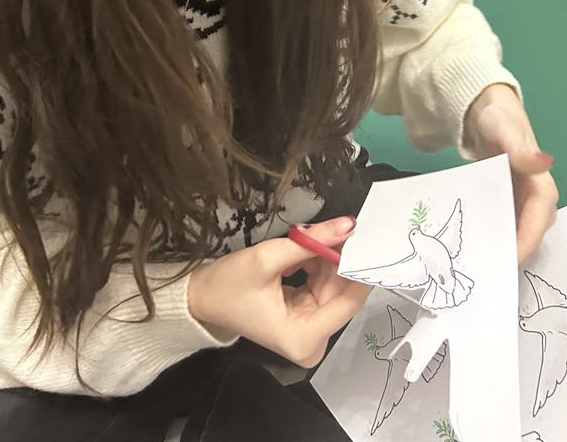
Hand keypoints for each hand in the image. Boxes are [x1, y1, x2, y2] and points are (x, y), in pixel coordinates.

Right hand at [187, 216, 370, 366]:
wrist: (201, 299)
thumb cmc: (229, 284)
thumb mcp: (268, 258)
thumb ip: (312, 241)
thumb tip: (348, 224)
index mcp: (304, 338)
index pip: (349, 301)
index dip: (358, 267)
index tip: (365, 236)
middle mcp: (312, 342)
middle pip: (342, 293)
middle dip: (340, 258)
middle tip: (337, 226)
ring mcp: (310, 333)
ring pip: (334, 286)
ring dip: (327, 258)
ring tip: (311, 236)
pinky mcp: (305, 321)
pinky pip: (323, 288)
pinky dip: (318, 265)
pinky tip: (305, 250)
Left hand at [463, 84, 557, 263]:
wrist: (488, 114)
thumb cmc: (498, 119)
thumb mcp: (504, 129)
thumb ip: (519, 148)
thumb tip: (544, 161)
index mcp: (541, 184)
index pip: (540, 220)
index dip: (527, 241)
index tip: (509, 260)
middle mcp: (536, 200)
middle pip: (530, 234)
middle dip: (512, 253)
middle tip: (487, 272)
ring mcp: (522, 205)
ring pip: (517, 235)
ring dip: (502, 250)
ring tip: (477, 267)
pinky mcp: (508, 206)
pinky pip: (505, 228)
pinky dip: (493, 239)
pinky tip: (473, 249)